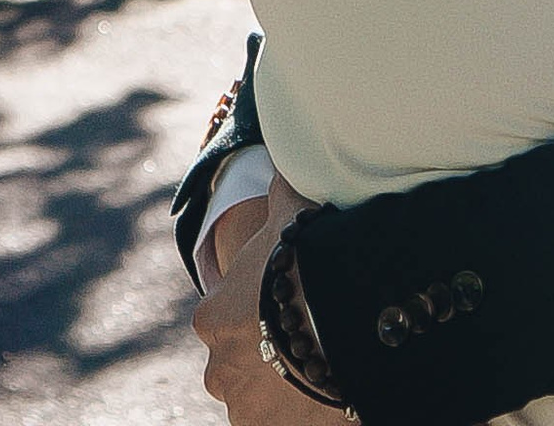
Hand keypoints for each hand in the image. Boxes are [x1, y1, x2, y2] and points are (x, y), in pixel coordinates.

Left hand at [193, 175, 318, 423]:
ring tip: (325, 364)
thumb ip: (282, 187)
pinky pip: (285, 422)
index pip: (228, 315)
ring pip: (262, 397)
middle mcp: (218, 369)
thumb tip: (282, 155)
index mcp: (213, 317)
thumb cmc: (312, 260)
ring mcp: (244, 409)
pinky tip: (329, 393)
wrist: (340, 320)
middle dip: (271, 353)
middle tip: (312, 335)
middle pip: (244, 361)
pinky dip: (303, 412)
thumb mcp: (292, 211)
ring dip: (286, 387)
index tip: (294, 300)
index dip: (262, 305)